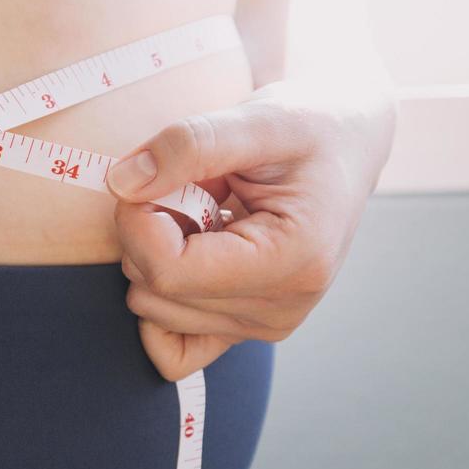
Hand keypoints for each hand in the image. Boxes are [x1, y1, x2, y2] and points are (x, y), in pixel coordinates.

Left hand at [105, 79, 395, 379]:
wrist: (346, 148)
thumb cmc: (313, 128)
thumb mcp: (259, 118)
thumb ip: (189, 145)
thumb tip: (122, 184)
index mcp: (293, 261)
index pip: (169, 270)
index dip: (136, 220)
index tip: (150, 174)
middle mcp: (281, 309)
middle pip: (155, 292)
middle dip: (147, 232)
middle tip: (187, 185)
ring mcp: (263, 326)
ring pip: (153, 310)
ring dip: (157, 253)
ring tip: (202, 210)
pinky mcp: (245, 328)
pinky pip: (173, 349)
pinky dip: (160, 297)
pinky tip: (188, 250)